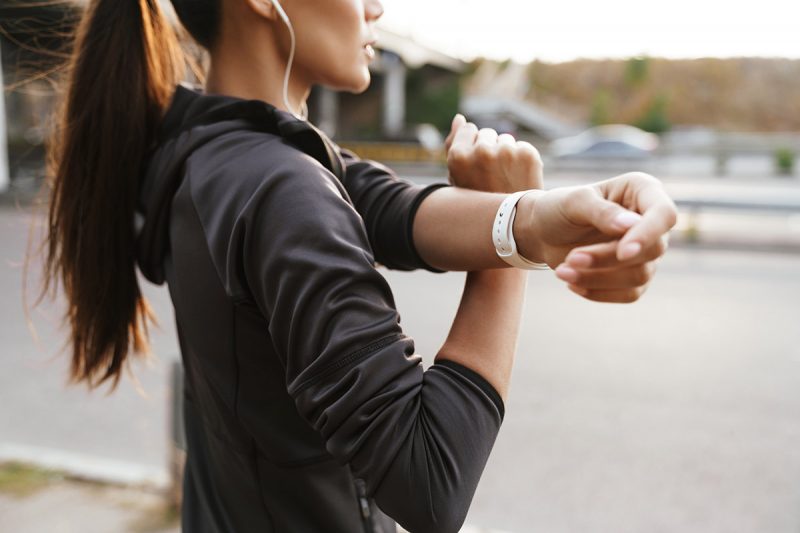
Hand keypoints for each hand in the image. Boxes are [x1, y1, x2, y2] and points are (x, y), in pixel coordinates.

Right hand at [444, 114, 542, 192]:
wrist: (511, 226)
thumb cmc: (478, 200)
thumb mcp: (456, 177)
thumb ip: (453, 145)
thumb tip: (459, 118)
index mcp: (459, 156)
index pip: (468, 128)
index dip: (472, 146)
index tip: (475, 166)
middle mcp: (482, 151)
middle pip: (487, 133)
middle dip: (489, 149)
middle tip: (491, 176)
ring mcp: (507, 152)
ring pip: (505, 140)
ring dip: (506, 154)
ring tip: (504, 179)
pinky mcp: (528, 154)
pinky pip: (521, 147)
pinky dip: (522, 160)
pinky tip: (518, 179)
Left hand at [517, 172, 677, 302]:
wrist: (541, 233)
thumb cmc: (558, 209)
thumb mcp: (573, 203)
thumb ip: (601, 211)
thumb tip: (631, 225)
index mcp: (642, 191)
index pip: (664, 214)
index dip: (648, 235)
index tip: (623, 253)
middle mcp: (650, 221)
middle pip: (652, 250)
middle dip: (607, 259)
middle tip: (571, 258)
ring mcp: (645, 250)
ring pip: (639, 276)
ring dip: (598, 278)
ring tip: (562, 272)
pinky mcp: (634, 275)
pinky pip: (630, 294)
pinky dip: (599, 292)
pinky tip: (572, 284)